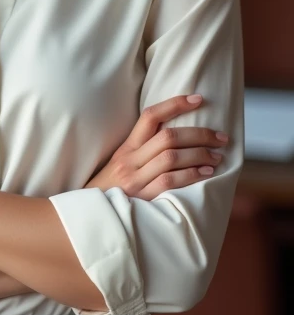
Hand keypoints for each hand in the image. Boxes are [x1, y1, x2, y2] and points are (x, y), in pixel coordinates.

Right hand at [83, 94, 228, 200]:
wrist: (92, 216)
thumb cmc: (113, 189)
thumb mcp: (122, 163)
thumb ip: (143, 150)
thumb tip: (178, 136)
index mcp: (126, 147)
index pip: (151, 116)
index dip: (175, 104)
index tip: (199, 99)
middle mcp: (130, 159)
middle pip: (168, 137)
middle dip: (199, 134)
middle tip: (221, 137)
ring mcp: (135, 179)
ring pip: (171, 157)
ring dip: (200, 154)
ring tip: (217, 156)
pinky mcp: (142, 199)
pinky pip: (170, 181)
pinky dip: (192, 175)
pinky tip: (206, 173)